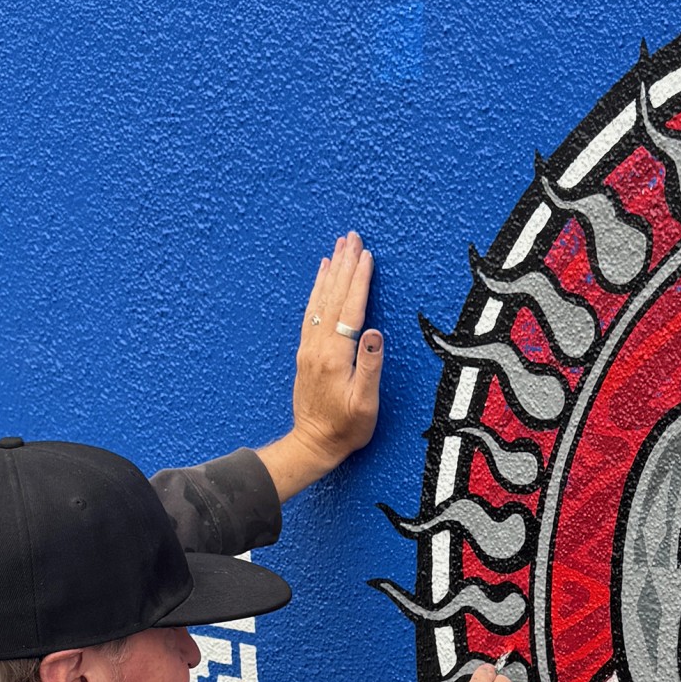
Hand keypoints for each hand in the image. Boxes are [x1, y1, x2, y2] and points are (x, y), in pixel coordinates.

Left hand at [256, 233, 384, 502]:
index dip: (359, 281)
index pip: (350, 309)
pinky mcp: (306, 353)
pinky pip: (311, 312)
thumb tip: (374, 332)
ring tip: (337, 248)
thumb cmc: (345, 429)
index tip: (366, 255)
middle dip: (343, 265)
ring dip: (329, 272)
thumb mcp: (365, 404)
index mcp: (335, 356)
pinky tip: (321, 277)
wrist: (313, 444)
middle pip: (333, 297)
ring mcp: (309, 348)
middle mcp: (318, 347)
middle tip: (351, 237)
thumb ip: (370, 367)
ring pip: (320, 300)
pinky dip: (317, 290)